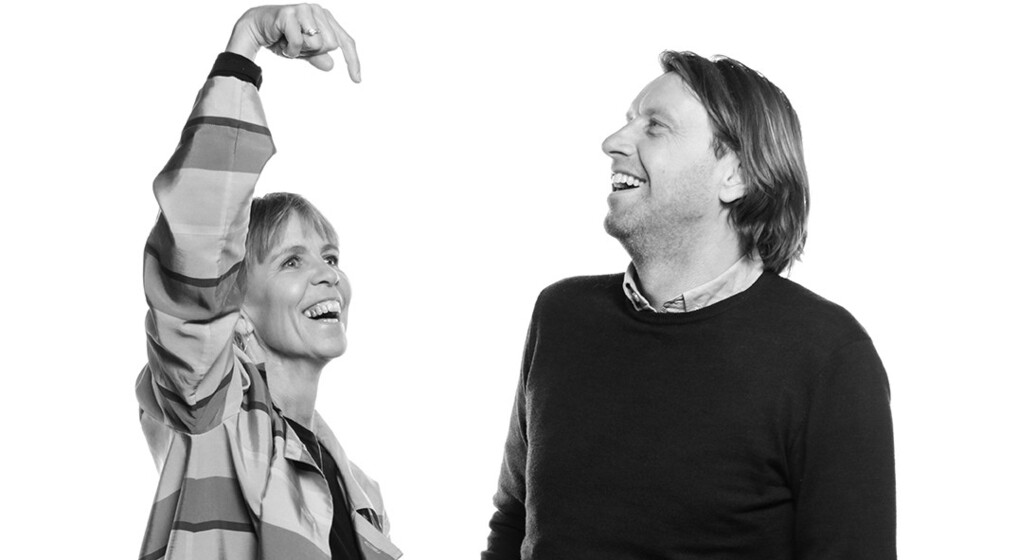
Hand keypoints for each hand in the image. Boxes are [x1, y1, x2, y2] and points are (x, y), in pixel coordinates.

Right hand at [226, 4, 359, 80]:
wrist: (255, 28)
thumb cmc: (281, 37)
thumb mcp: (303, 51)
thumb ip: (317, 56)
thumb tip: (331, 65)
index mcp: (326, 18)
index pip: (346, 41)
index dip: (353, 61)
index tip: (357, 80)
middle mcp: (318, 10)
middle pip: (330, 45)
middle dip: (312, 52)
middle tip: (297, 45)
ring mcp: (304, 9)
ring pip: (316, 43)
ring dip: (300, 50)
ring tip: (288, 41)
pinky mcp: (290, 14)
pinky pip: (299, 42)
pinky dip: (290, 50)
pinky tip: (281, 42)